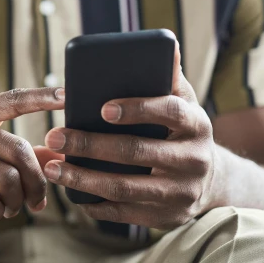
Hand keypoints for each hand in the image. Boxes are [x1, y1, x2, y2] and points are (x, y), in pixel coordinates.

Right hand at [0, 88, 64, 235]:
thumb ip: (23, 153)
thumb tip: (61, 153)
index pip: (13, 100)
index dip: (42, 98)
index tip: (68, 95)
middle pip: (18, 151)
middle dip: (35, 182)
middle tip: (38, 202)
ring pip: (6, 180)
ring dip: (16, 202)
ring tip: (11, 208)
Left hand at [40, 46, 224, 229]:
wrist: (212, 180)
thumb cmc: (183, 131)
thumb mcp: (185, 103)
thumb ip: (170, 78)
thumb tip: (169, 44)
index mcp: (197, 124)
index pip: (169, 112)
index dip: (137, 109)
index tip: (102, 108)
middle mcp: (193, 160)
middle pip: (136, 152)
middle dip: (89, 144)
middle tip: (55, 134)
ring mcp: (181, 193)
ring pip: (124, 187)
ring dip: (82, 178)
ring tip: (51, 167)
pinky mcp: (167, 218)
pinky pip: (124, 213)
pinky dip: (94, 203)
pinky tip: (71, 192)